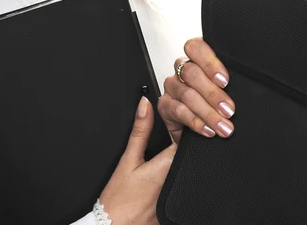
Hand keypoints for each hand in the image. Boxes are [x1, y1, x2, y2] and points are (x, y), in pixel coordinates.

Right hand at [99, 97, 175, 224]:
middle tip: (164, 139)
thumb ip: (140, 131)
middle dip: (180, 140)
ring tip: (158, 160)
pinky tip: (158, 176)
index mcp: (170, 164)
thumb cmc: (119, 201)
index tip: (175, 117)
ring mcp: (178, 191)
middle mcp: (178, 177)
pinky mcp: (175, 202)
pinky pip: (180, 180)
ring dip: (178, 157)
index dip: (184, 123)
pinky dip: (174, 172)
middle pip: (187, 150)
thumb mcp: (128, 160)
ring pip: (184, 165)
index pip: (187, 136)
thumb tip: (145, 105)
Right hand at [158, 37, 235, 142]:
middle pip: (191, 72)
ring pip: (187, 94)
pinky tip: (208, 129)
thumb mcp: (226, 89)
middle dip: (213, 93)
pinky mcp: (165, 105)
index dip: (209, 63)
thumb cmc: (217, 103)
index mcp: (197, 58)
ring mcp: (172, 86)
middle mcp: (182, 70)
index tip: (225, 81)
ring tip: (223, 125)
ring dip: (208, 112)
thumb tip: (246, 84)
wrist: (200, 131)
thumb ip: (227, 82)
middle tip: (229, 109)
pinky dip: (196, 122)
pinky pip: (178, 111)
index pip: (196, 47)